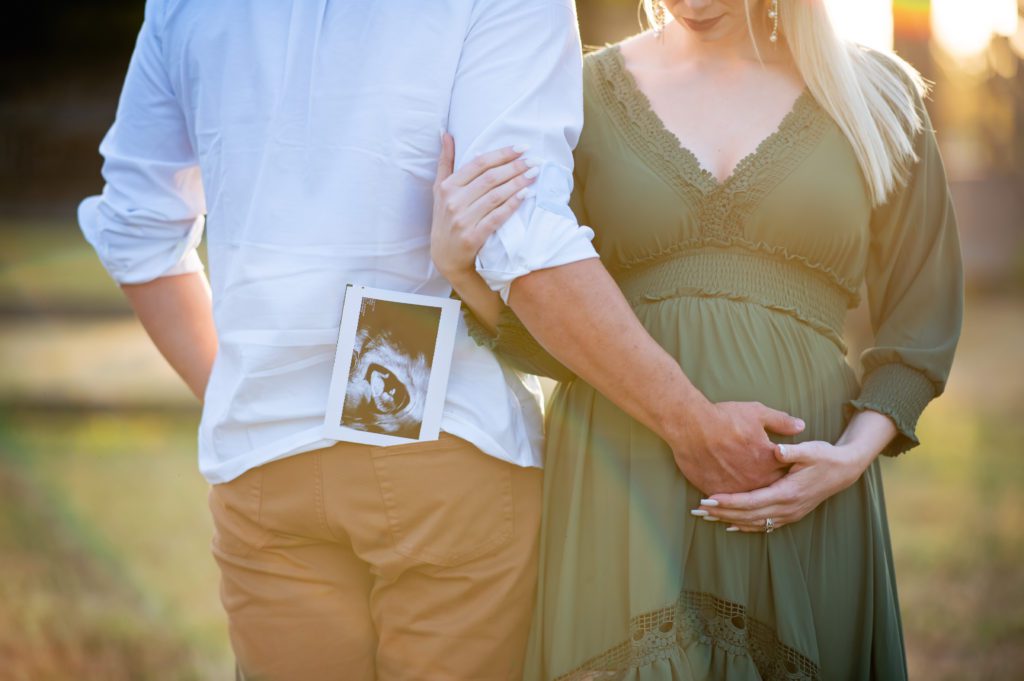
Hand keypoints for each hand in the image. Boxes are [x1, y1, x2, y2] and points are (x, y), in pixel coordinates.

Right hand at [430, 132, 538, 280]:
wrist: (446, 257)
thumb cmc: (446, 219)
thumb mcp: (440, 190)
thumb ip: (445, 162)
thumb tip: (446, 134)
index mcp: (447, 187)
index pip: (478, 164)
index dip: (501, 154)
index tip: (522, 147)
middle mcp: (454, 201)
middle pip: (490, 178)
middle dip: (515, 166)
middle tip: (534, 159)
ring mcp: (463, 220)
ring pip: (495, 195)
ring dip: (518, 182)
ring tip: (534, 173)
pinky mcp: (473, 237)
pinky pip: (497, 217)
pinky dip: (512, 204)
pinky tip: (526, 194)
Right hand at [671, 401, 804, 495]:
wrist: (691, 426)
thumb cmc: (725, 418)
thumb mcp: (758, 413)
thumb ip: (781, 421)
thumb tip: (801, 426)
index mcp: (769, 462)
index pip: (786, 470)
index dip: (786, 466)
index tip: (785, 464)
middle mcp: (755, 479)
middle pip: (769, 486)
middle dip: (770, 482)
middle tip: (764, 477)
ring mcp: (735, 488)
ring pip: (748, 496)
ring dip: (750, 492)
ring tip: (747, 487)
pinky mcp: (716, 491)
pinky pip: (727, 499)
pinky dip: (730, 497)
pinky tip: (729, 494)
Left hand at [691, 440, 875, 531]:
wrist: (844, 470)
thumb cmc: (825, 456)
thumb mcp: (811, 449)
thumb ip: (793, 450)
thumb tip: (777, 450)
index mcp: (789, 492)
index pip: (752, 501)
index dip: (730, 502)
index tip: (709, 499)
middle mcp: (788, 508)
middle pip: (748, 516)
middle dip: (722, 513)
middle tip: (698, 510)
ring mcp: (789, 514)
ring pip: (754, 523)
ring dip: (729, 520)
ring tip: (707, 517)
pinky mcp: (790, 514)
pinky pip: (763, 525)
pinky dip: (745, 526)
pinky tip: (730, 525)